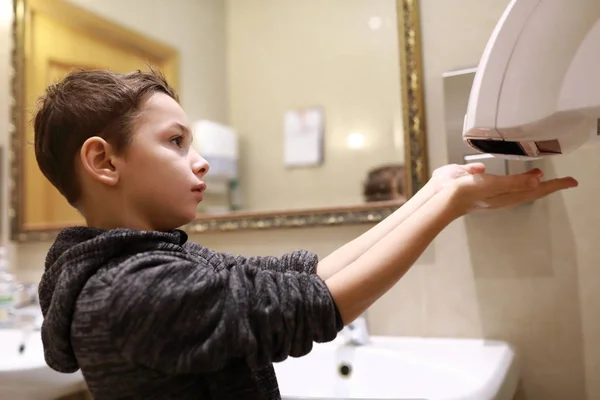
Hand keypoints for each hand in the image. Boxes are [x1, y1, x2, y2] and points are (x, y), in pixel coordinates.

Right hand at [437, 162, 577, 215]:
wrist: (440, 199)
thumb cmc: (462, 192)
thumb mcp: (491, 183)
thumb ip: (515, 181)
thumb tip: (539, 180)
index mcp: (508, 195)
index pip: (538, 190)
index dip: (556, 185)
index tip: (572, 181)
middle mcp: (504, 196)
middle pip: (532, 191)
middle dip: (548, 186)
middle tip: (565, 182)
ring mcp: (494, 194)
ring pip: (522, 190)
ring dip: (535, 185)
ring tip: (544, 181)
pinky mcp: (483, 191)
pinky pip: (509, 188)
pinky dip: (519, 183)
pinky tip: (515, 180)